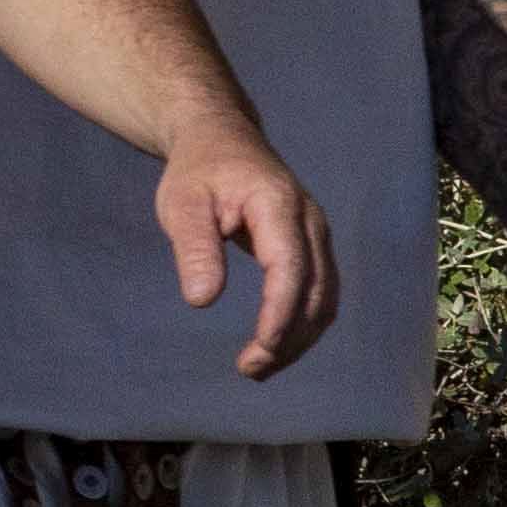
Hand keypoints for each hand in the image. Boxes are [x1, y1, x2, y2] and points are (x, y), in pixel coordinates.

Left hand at [156, 121, 337, 379]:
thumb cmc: (197, 171)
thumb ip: (195, 249)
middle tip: (250, 369)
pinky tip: (275, 344)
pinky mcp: (313, 246)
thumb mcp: (182, 204)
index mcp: (278, 206)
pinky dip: (302, 322)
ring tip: (259, 366)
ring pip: (325, 297)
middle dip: (289, 336)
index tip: (261, 346)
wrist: (222, 138)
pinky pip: (319, 291)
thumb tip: (202, 300)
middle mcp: (311, 222)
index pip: (290, 267)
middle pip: (316, 290)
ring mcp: (317, 234)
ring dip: (299, 337)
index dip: (280, 312)